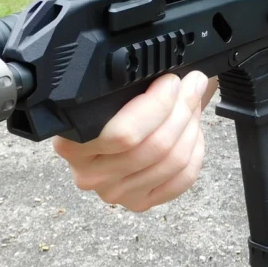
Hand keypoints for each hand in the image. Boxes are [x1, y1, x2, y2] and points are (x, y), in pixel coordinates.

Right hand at [52, 71, 212, 212]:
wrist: (113, 128)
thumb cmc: (112, 106)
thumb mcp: (111, 89)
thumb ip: (129, 81)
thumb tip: (169, 64)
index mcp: (72, 142)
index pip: (123, 134)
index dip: (157, 104)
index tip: (171, 80)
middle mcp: (88, 173)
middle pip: (153, 147)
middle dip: (181, 109)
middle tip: (192, 84)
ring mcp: (114, 192)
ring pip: (171, 162)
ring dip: (191, 127)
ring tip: (193, 103)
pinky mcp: (138, 202)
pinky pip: (181, 179)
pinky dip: (195, 152)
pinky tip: (192, 133)